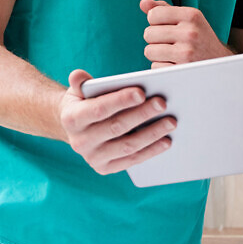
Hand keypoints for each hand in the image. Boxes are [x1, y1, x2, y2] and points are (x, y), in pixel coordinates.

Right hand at [58, 69, 175, 174]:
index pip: (99, 109)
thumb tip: (79, 75)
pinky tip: (166, 141)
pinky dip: (151, 151)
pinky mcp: (105, 168)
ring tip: (171, 121)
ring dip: (152, 134)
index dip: (120, 101)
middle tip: (163, 103)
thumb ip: (80, 82)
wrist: (75, 130)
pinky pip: (132, 160)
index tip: (142, 92)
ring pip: (127, 146)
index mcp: (71, 119)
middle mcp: (80, 142)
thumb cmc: (83, 103)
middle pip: (116, 127)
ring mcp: (93, 158)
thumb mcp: (77, 91)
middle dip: (142, 114)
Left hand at [140, 0, 231, 67]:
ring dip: (157, 54)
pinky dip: (162, 67)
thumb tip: (143, 3)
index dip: (156, 22)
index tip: (167, 27)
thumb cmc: (200, 39)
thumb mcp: (188, 20)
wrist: (220, 65)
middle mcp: (190, 32)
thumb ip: (164, 9)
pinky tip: (176, 64)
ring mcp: (186, 53)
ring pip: (149, 51)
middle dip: (156, 39)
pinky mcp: (181, 71)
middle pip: (148, 33)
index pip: (153, 14)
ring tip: (173, 54)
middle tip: (171, 43)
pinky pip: (154, 66)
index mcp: (191, 15)